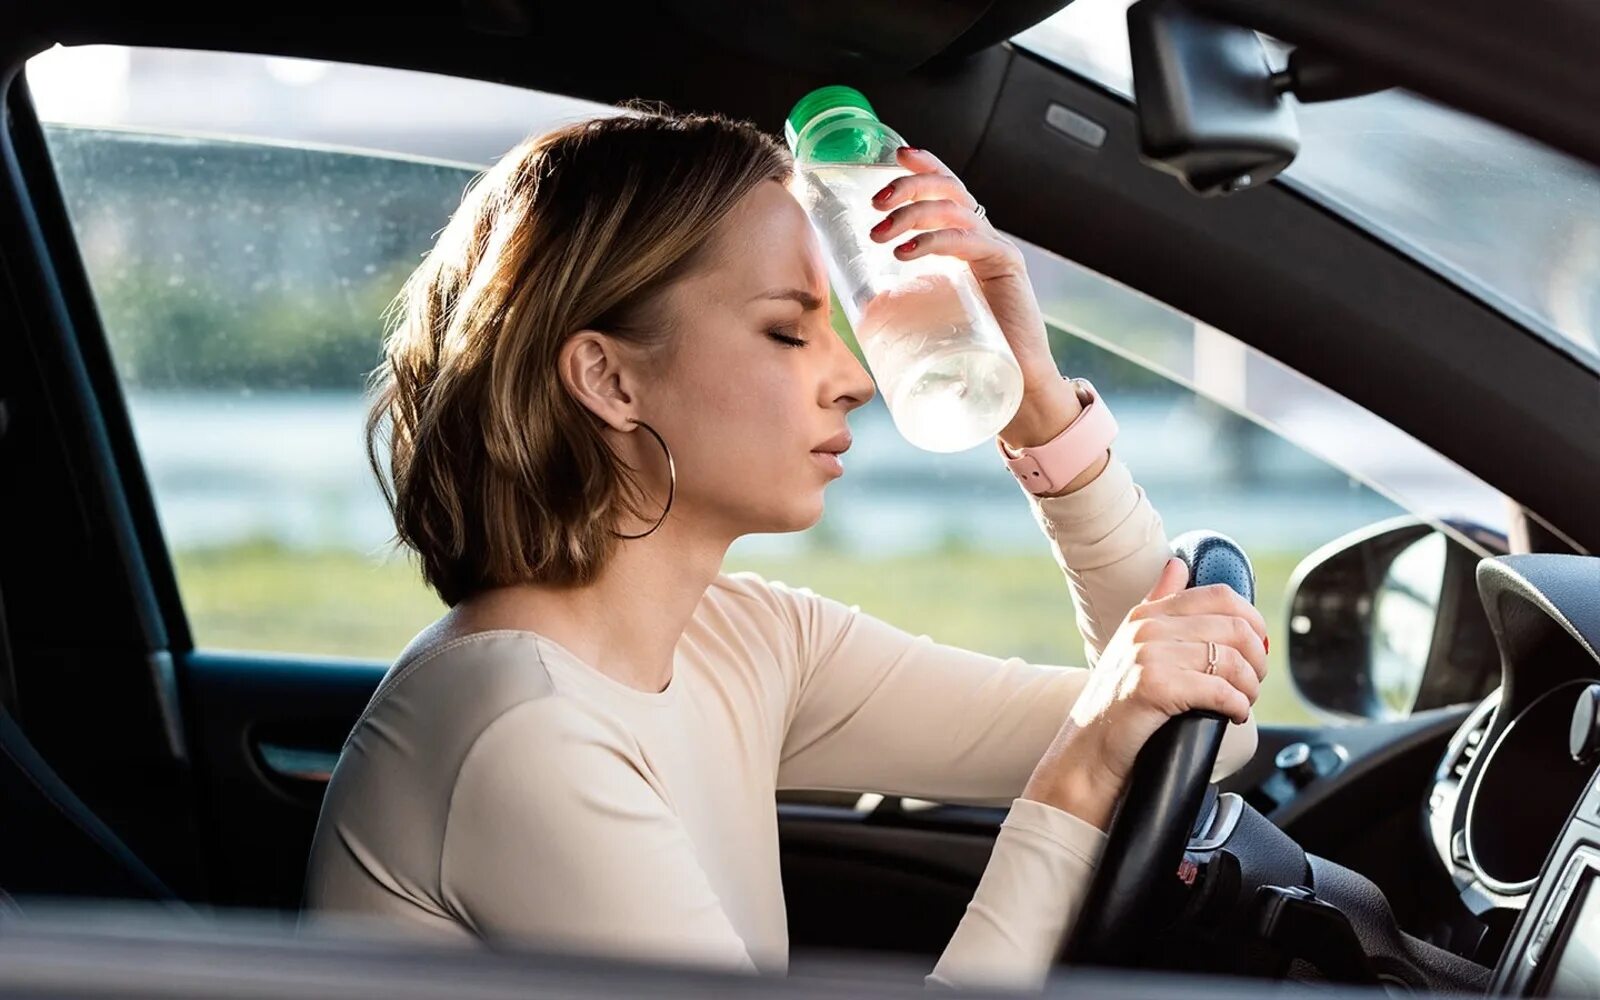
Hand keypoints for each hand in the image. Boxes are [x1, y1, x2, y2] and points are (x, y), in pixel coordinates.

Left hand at [868, 147, 1057, 388]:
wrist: (1015, 386)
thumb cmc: (969, 355)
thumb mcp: (931, 314)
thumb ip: (908, 299)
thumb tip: (860, 306)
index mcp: (968, 242)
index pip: (948, 190)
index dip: (924, 167)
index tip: (894, 156)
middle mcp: (985, 239)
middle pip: (948, 189)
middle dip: (909, 187)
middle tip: (875, 202)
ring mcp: (998, 250)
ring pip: (953, 210)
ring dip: (911, 214)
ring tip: (879, 234)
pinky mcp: (1006, 268)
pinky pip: (967, 241)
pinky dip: (933, 241)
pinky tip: (905, 252)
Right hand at [1022, 557, 1269, 829]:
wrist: (1087, 749)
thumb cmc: (1116, 703)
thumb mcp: (1132, 643)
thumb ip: (1158, 602)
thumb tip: (1178, 564)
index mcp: (1148, 613)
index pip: (1220, 596)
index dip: (1252, 621)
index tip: (1256, 648)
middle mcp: (1148, 628)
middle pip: (1234, 628)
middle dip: (1257, 659)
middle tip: (1254, 682)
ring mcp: (1149, 655)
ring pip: (1232, 661)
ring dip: (1250, 687)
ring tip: (1243, 702)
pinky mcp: (1155, 686)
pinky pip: (1220, 690)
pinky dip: (1238, 706)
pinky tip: (1234, 715)